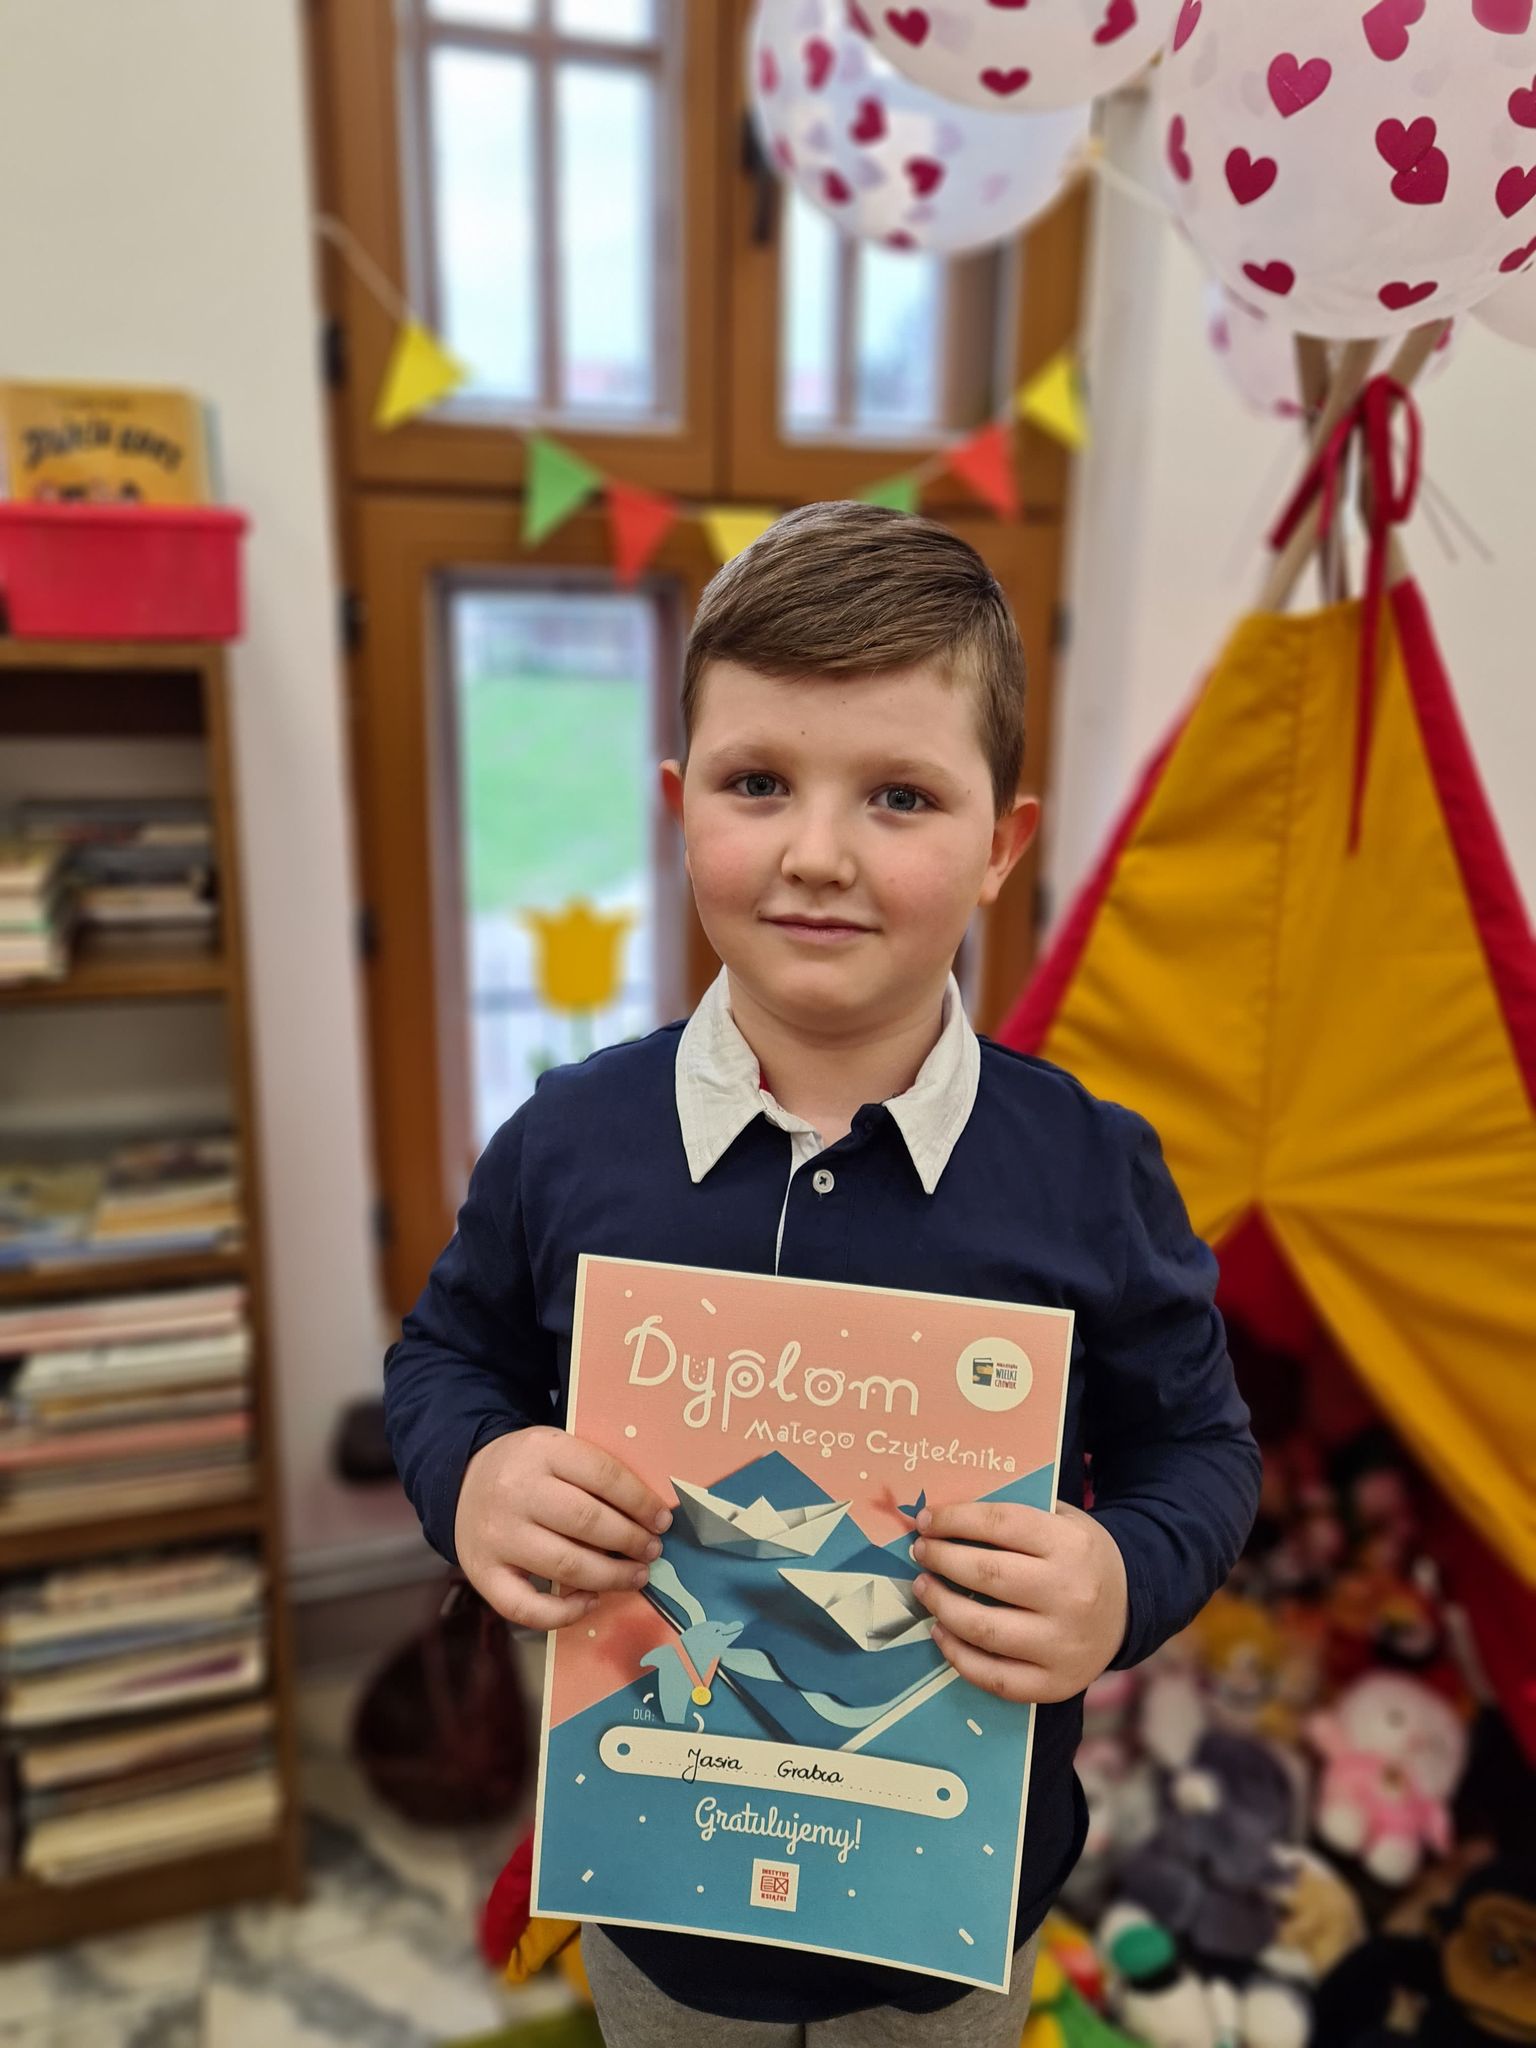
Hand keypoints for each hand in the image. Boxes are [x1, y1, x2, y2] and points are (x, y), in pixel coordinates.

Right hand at [454, 1425, 672, 1631]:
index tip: (662, 1520)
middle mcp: (516, 1492)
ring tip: (636, 1576)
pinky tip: (590, 1602)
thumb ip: (595, 1473)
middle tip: (653, 1550)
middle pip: (587, 1522)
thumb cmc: (529, 1468)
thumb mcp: (557, 1449)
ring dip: (611, 1577)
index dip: (640, 1502)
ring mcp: (497, 1535)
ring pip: (565, 1565)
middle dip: (630, 1541)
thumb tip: (651, 1514)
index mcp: (542, 1450)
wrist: (464, 1479)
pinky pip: (524, 1607)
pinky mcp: (482, 1573)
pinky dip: (564, 1613)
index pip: (603, 1475)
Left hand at [910, 1500, 1127, 1704]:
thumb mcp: (1063, 1521)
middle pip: (987, 1575)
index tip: (925, 1520)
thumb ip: (1015, 1517)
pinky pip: (994, 1677)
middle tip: (921, 1552)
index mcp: (1071, 1546)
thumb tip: (946, 1517)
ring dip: (941, 1605)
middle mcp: (1070, 1596)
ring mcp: (1062, 1645)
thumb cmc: (1080, 1558)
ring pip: (983, 1628)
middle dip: (941, 1559)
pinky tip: (941, 1633)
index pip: (999, 1524)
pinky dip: (958, 1656)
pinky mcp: (1055, 1685)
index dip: (954, 1519)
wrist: (1129, 1609)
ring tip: (923, 1588)